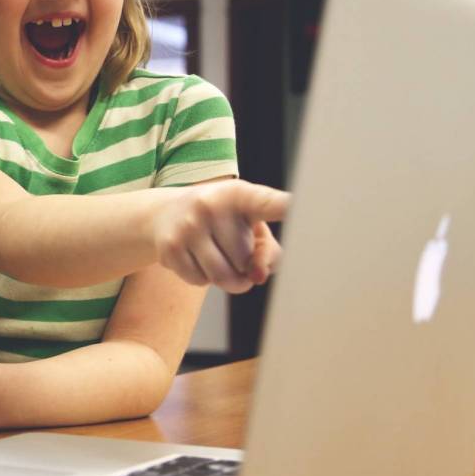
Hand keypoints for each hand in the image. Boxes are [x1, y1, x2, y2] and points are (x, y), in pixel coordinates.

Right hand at [152, 180, 288, 293]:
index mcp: (240, 194)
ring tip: (221, 259)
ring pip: (224, 277)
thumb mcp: (249, 223)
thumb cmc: (221, 220)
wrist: (163, 213)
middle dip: (244, 265)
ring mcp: (188, 226)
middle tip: (233, 248)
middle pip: (246, 260)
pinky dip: (203, 278)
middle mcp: (212, 205)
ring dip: (228, 279)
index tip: (310, 205)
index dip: (291, 208)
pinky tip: (196, 258)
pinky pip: (200, 281)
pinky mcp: (169, 248)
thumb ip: (268, 251)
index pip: (270, 203)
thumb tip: (257, 276)